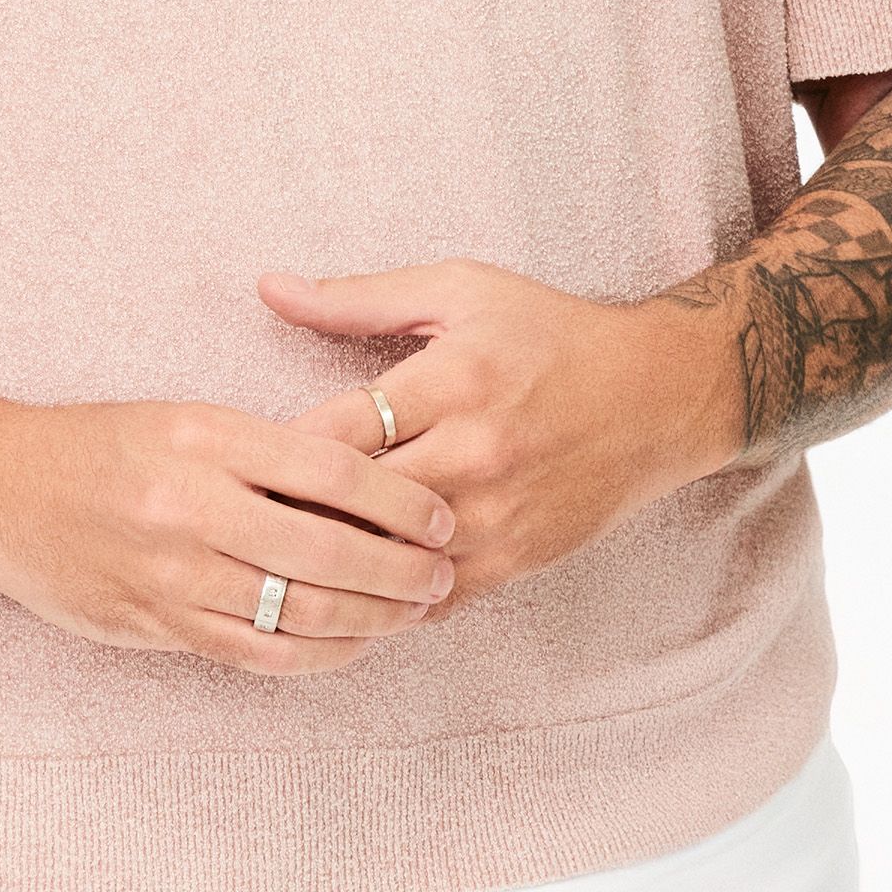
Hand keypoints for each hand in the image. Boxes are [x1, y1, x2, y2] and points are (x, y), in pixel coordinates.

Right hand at [0, 388, 458, 666]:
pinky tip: (351, 645)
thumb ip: (266, 451)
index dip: (401, 501)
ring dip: (372, 620)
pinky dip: (316, 655)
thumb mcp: (184, 419)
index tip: (440, 516)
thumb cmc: (100, 445)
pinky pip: (256, 653)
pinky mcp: (154, 623)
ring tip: (412, 613)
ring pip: (298, 611)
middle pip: (327, 551)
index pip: (333, 472)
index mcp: (207, 437)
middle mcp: (191, 506)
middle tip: (443, 575)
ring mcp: (171, 573)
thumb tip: (366, 482)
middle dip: (401, 571)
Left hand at [255, 259, 737, 595]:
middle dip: (290, 517)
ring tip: (272, 567)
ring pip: (387, 563)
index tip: (235, 464)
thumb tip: (269, 288)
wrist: (658, 399)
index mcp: (453, 381)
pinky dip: (380, 602)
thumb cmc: (551, 335)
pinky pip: (430, 600)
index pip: (336, 434)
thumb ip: (359, 299)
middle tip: (233, 526)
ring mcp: (498, 516)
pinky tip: (337, 597)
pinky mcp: (516, 559)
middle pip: (354, 507)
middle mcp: (475, 455)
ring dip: (329, 568)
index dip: (274, 455)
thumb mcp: (460, 290)